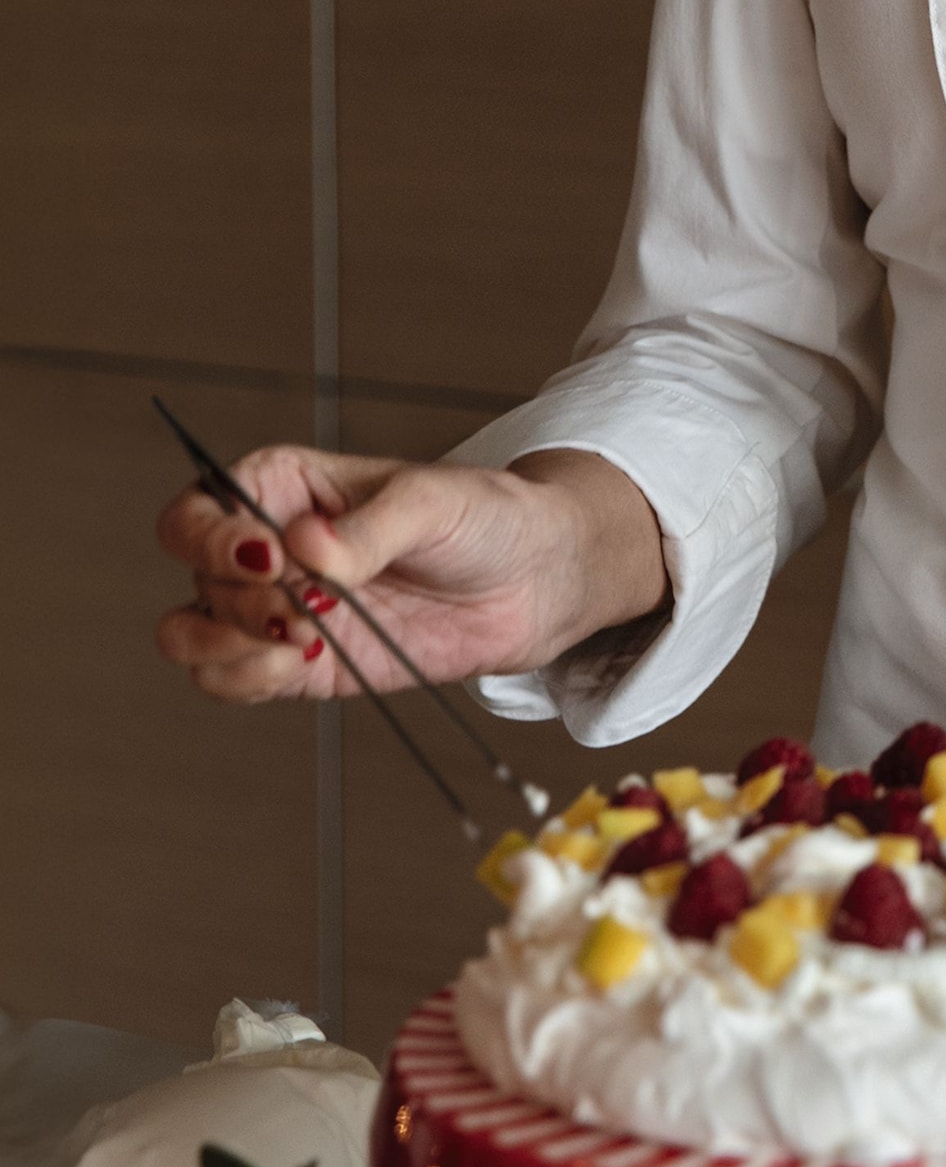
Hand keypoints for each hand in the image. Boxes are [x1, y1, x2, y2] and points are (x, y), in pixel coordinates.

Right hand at [156, 445, 665, 703]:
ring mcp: (277, 608)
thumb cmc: (483, 516)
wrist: (532, 582)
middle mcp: (264, 546)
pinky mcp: (298, 663)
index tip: (269, 558)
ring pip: (193, 635)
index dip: (211, 539)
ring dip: (230, 646)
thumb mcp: (432, 503)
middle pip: (195, 578)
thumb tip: (305, 547)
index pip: (199, 510)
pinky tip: (308, 659)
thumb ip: (367, 530)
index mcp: (281, 485)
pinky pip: (233, 681)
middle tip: (301, 608)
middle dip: (235, 601)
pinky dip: (251, 679)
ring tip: (305, 639)